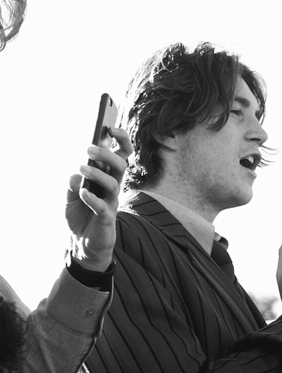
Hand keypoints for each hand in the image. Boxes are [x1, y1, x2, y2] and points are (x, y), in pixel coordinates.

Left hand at [65, 125, 131, 272]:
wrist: (80, 245)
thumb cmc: (79, 217)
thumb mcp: (69, 197)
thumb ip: (72, 183)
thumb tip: (76, 173)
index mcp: (107, 177)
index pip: (121, 154)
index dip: (120, 140)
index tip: (110, 127)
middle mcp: (112, 188)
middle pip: (121, 165)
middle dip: (107, 154)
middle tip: (89, 148)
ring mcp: (111, 203)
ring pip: (114, 183)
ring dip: (98, 173)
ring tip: (81, 167)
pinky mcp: (107, 220)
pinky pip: (103, 207)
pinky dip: (93, 199)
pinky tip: (83, 193)